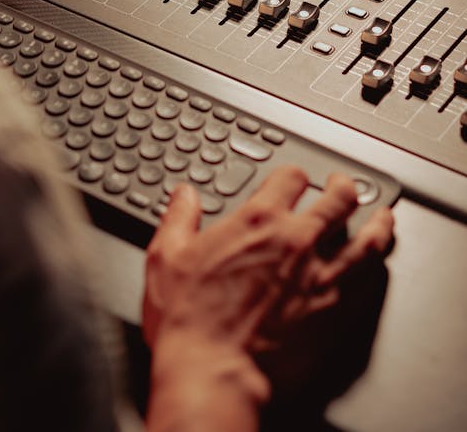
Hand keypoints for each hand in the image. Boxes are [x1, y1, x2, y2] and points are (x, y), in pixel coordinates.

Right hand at [142, 167, 393, 426]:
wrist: (214, 374)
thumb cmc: (191, 322)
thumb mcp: (167, 258)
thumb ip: (179, 218)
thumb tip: (184, 195)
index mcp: (258, 222)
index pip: (291, 178)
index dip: (294, 175)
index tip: (293, 180)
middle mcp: (297, 242)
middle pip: (339, 199)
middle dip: (343, 188)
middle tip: (343, 187)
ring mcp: (322, 277)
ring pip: (367, 239)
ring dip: (378, 223)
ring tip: (382, 216)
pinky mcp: (337, 312)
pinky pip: (370, 280)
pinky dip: (378, 266)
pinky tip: (377, 265)